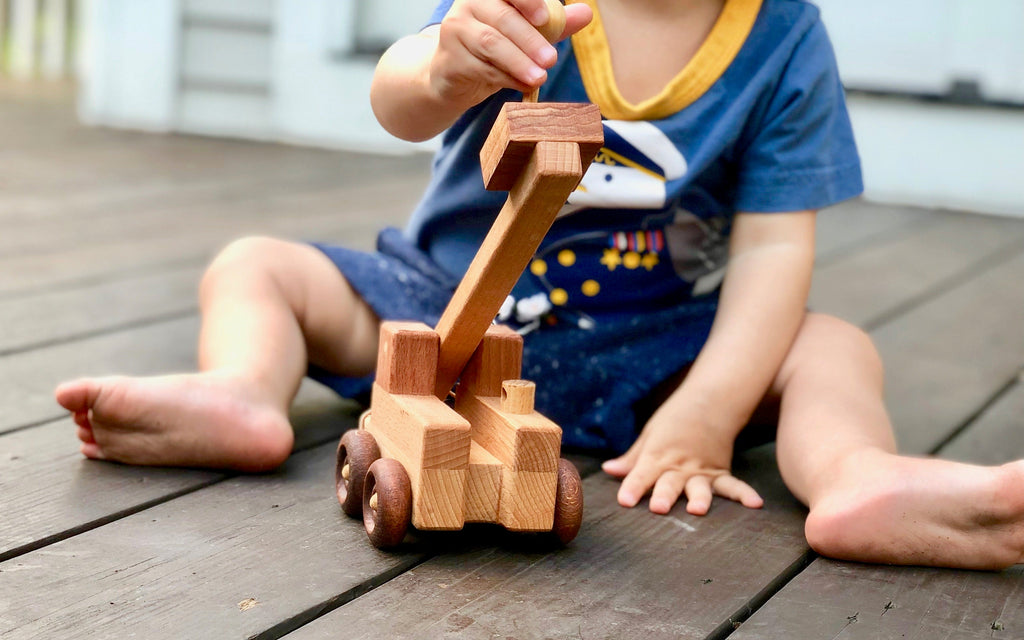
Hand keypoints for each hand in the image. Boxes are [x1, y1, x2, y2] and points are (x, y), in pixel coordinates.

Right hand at [428, 0, 592, 107]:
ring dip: (519, 63)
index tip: (544, 18)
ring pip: (491, 44)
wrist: (452, 74)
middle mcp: (468, 6)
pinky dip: (506, 79)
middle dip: (530, 41)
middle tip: (552, 60)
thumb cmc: (493, 48)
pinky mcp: (450, 60)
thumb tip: (586, 14)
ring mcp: (455, 31)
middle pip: (502, 19)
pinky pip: (482, 69)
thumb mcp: (525, 33)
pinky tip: (523, 86)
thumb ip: (553, 23)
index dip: (526, 1)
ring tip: (540, 78)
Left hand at [601, 406, 763, 515]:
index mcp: (659, 454)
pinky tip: (755, 504)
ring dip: (699, 498)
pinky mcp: (720, 471)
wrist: (707, 402)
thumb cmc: (673, 421)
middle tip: (658, 507)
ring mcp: (702, 469)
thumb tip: (609, 470)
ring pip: (700, 486)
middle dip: (664, 495)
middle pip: (670, 482)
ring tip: (698, 509)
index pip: (642, 473)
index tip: (624, 501)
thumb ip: (632, 457)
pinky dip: (744, 494)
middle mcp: (680, 464)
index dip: (633, 487)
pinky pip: (733, 485)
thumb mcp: (649, 434)